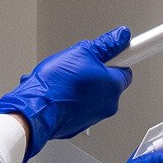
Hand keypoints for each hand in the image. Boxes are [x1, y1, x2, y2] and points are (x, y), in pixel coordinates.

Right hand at [0, 27, 133, 162]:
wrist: (35, 111)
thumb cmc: (56, 85)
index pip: (126, 69)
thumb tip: (120, 36)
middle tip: (78, 65)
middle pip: (107, 82)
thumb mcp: (81, 52)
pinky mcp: (78, 125)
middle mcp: (108, 104)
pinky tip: (58, 92)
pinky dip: (71, 100)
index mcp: (113, 85)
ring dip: (81, 86)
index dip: (117, 58)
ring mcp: (94, 117)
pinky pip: (79, 107)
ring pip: (91, 95)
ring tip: (63, 80)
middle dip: (94, 73)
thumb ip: (105, 45)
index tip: (113, 52)